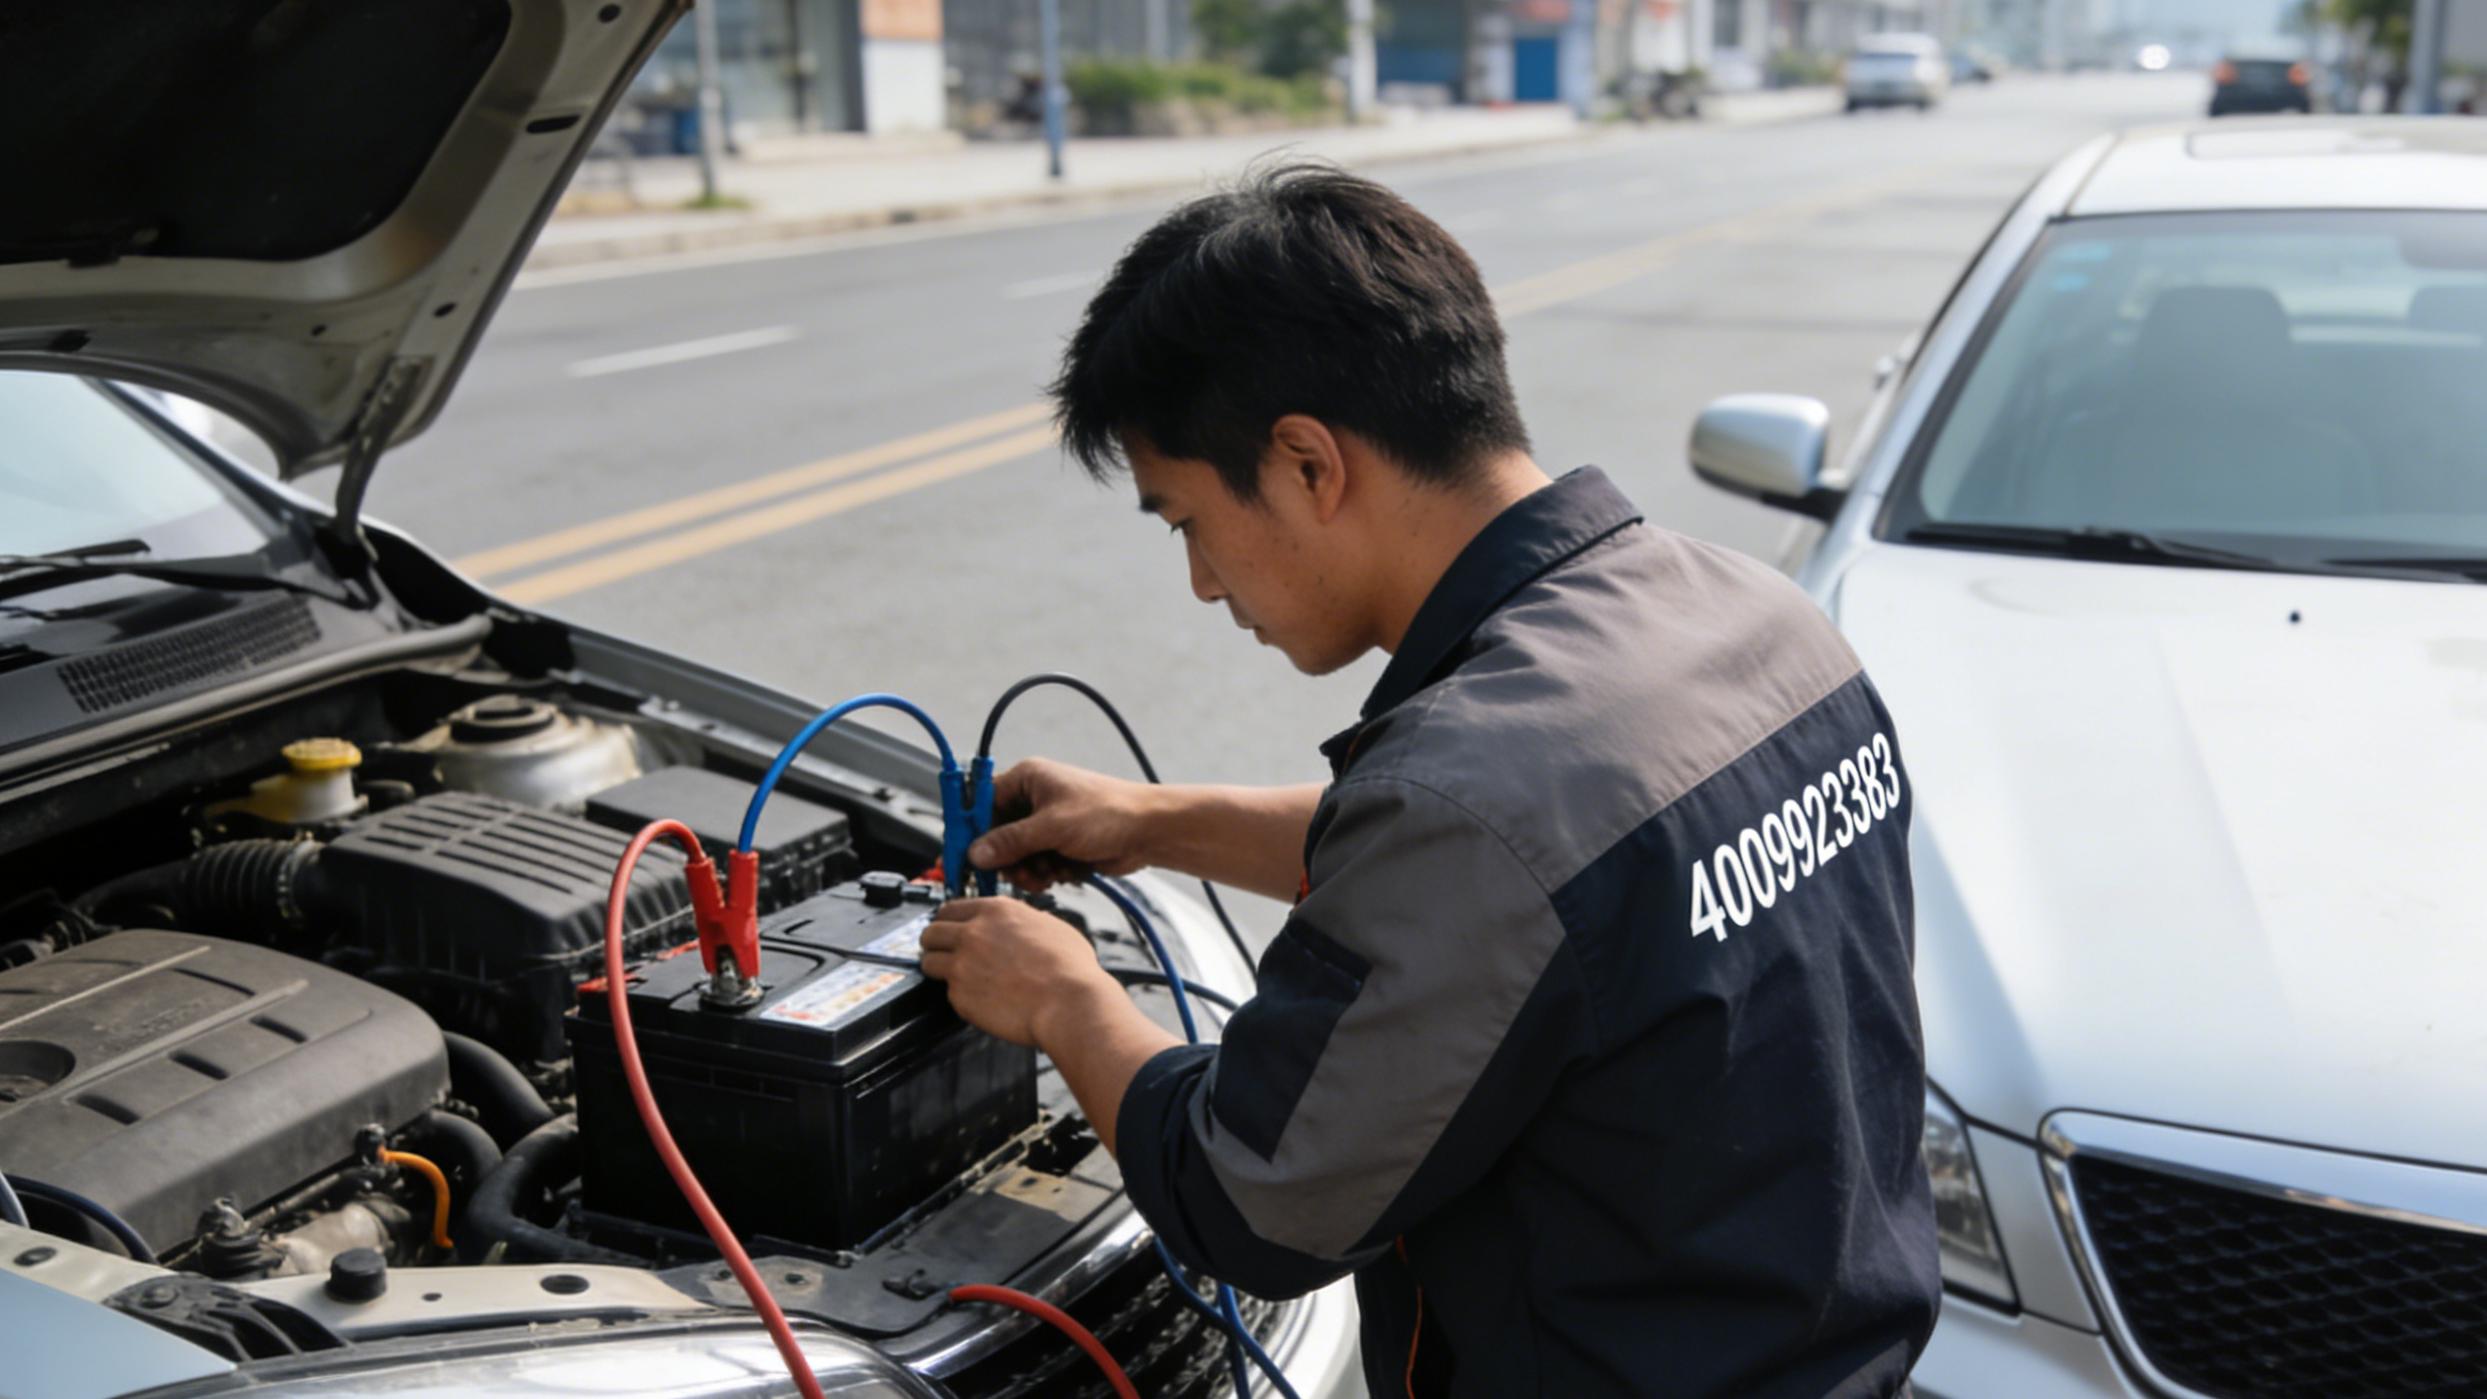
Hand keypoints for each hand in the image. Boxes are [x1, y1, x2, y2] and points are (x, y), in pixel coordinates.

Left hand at [918, 897, 1121, 1047]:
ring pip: (929, 962)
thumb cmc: (1070, 969)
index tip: (950, 930)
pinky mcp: (959, 996)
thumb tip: (1021, 926)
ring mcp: (962, 965)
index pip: (949, 909)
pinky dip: (960, 996)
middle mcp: (972, 933)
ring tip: (957, 978)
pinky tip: (980, 999)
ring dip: (939, 968)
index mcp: (995, 911)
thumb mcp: (1051, 927)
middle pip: (930, 933)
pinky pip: (948, 993)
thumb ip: (1025, 922)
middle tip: (944, 953)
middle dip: (935, 943)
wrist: (1069, 1003)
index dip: (949, 922)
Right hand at [969, 758, 1158, 891]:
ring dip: (1029, 870)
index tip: (962, 856)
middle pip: (997, 835)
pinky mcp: (1060, 845)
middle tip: (1018, 873)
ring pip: (1017, 856)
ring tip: (1048, 872)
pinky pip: (1037, 865)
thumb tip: (977, 852)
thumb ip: (1011, 841)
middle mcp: (1034, 799)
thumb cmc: (1109, 813)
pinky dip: (1047, 874)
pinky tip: (1064, 873)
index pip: (982, 803)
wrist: (1149, 832)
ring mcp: (1047, 824)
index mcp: (1027, 780)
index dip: (971, 830)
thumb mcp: (1052, 827)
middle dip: (1008, 859)